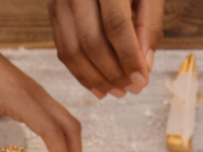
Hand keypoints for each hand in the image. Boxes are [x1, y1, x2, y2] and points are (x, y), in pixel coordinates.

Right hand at [48, 0, 163, 97]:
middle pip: (91, 41)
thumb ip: (149, 26)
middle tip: (131, 89)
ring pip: (73, 50)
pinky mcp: (53, 9)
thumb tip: (144, 66)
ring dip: (96, 78)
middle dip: (113, 73)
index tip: (142, 81)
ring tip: (117, 91)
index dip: (128, 57)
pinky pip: (63, 48)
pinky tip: (98, 87)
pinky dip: (80, 73)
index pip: (115, 25)